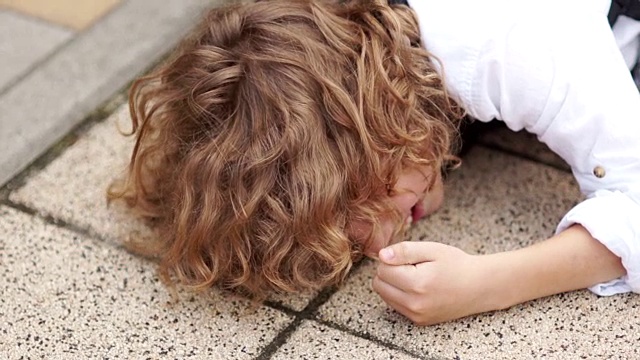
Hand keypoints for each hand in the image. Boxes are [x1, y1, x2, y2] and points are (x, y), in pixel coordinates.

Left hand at [373, 241, 500, 324]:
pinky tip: (418, 288)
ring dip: (393, 284)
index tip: (410, 258)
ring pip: (384, 295)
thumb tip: (381, 255)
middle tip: (412, 266)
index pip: (382, 269)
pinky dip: (400, 295)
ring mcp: (416, 315)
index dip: (392, 259)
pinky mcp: (418, 321)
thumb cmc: (457, 265)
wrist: (480, 287)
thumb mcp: (432, 250)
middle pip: (379, 284)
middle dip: (390, 272)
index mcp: (417, 283)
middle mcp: (414, 303)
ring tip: (416, 277)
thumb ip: (404, 251)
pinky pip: (395, 305)